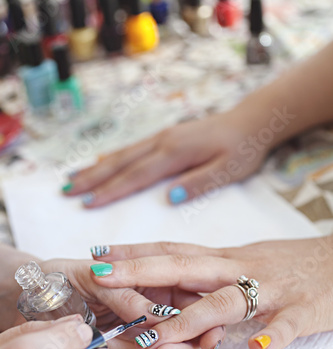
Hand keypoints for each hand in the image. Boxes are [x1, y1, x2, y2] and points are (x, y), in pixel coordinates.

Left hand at [41, 259, 223, 348]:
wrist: (26, 297)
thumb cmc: (59, 276)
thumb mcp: (90, 276)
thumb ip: (124, 294)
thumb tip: (155, 315)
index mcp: (151, 284)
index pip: (188, 301)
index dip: (203, 318)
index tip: (209, 333)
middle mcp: (149, 312)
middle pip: (186, 333)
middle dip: (188, 346)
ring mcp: (135, 335)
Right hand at [61, 111, 265, 207]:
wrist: (251, 121)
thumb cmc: (242, 149)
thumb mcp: (228, 171)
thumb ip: (199, 183)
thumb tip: (170, 197)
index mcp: (175, 153)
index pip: (137, 176)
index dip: (111, 191)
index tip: (87, 203)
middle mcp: (163, 142)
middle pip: (121, 162)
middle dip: (92, 178)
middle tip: (66, 191)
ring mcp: (162, 137)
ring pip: (123, 153)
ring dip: (96, 166)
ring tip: (73, 177)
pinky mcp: (165, 136)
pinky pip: (132, 148)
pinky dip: (112, 158)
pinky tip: (101, 164)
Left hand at [89, 237, 332, 348]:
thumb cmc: (286, 264)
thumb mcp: (241, 262)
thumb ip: (208, 274)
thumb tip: (168, 283)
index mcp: (224, 259)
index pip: (172, 251)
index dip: (134, 252)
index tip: (97, 254)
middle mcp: (239, 268)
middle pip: (185, 267)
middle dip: (141, 272)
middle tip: (101, 277)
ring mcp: (270, 289)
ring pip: (226, 301)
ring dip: (190, 320)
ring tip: (157, 340)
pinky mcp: (302, 310)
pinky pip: (286, 324)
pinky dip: (272, 335)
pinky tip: (256, 348)